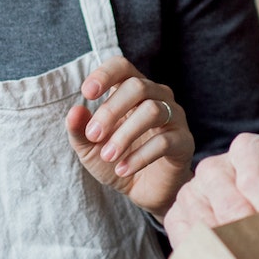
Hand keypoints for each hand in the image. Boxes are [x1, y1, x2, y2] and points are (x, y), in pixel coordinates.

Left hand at [66, 56, 194, 219]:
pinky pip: (164, 141)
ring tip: (108, 156)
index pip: (122, 67)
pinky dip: (139, 156)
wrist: (145, 192)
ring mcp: (174, 117)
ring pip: (153, 110)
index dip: (105, 74)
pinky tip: (123, 170)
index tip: (86, 94)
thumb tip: (74, 111)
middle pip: (138, 86)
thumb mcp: (90, 148)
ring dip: (125, 134)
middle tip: (93, 136)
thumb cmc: (117, 160)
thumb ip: (79, 130)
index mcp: (132, 91)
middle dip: (111, 110)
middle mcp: (157, 96)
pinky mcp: (184, 142)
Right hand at [165, 133, 258, 247]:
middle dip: (254, 235)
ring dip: (232, 250)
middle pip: (231, 205)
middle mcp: (214, 166)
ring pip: (207, 225)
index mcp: (249, 149)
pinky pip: (186, 240)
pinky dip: (206, 257)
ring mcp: (191, 190)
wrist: (256, 205)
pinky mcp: (175, 216)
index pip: (256, 177)